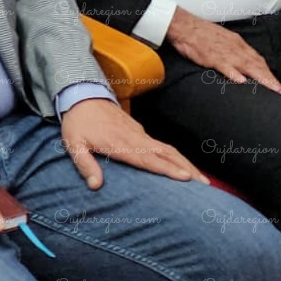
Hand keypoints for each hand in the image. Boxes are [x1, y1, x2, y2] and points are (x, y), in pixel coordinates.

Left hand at [61, 99, 207, 188]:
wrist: (82, 95)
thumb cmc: (78, 123)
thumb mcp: (74, 144)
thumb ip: (85, 165)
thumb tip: (95, 186)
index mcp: (121, 144)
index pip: (149, 159)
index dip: (168, 169)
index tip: (186, 177)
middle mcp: (135, 139)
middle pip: (167, 155)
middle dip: (187, 169)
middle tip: (206, 185)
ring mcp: (140, 134)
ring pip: (168, 150)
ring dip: (186, 164)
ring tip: (202, 180)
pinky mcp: (140, 132)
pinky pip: (162, 146)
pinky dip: (176, 157)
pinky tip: (184, 167)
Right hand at [164, 7, 280, 95]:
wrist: (184, 25)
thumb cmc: (201, 33)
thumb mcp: (222, 40)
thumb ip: (233, 50)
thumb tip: (242, 63)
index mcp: (237, 44)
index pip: (258, 60)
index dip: (269, 73)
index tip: (277, 85)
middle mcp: (235, 48)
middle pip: (257, 65)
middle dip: (270, 80)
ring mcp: (224, 52)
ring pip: (247, 66)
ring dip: (261, 78)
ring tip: (271, 90)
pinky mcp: (211, 56)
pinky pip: (225, 65)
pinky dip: (234, 73)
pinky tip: (241, 81)